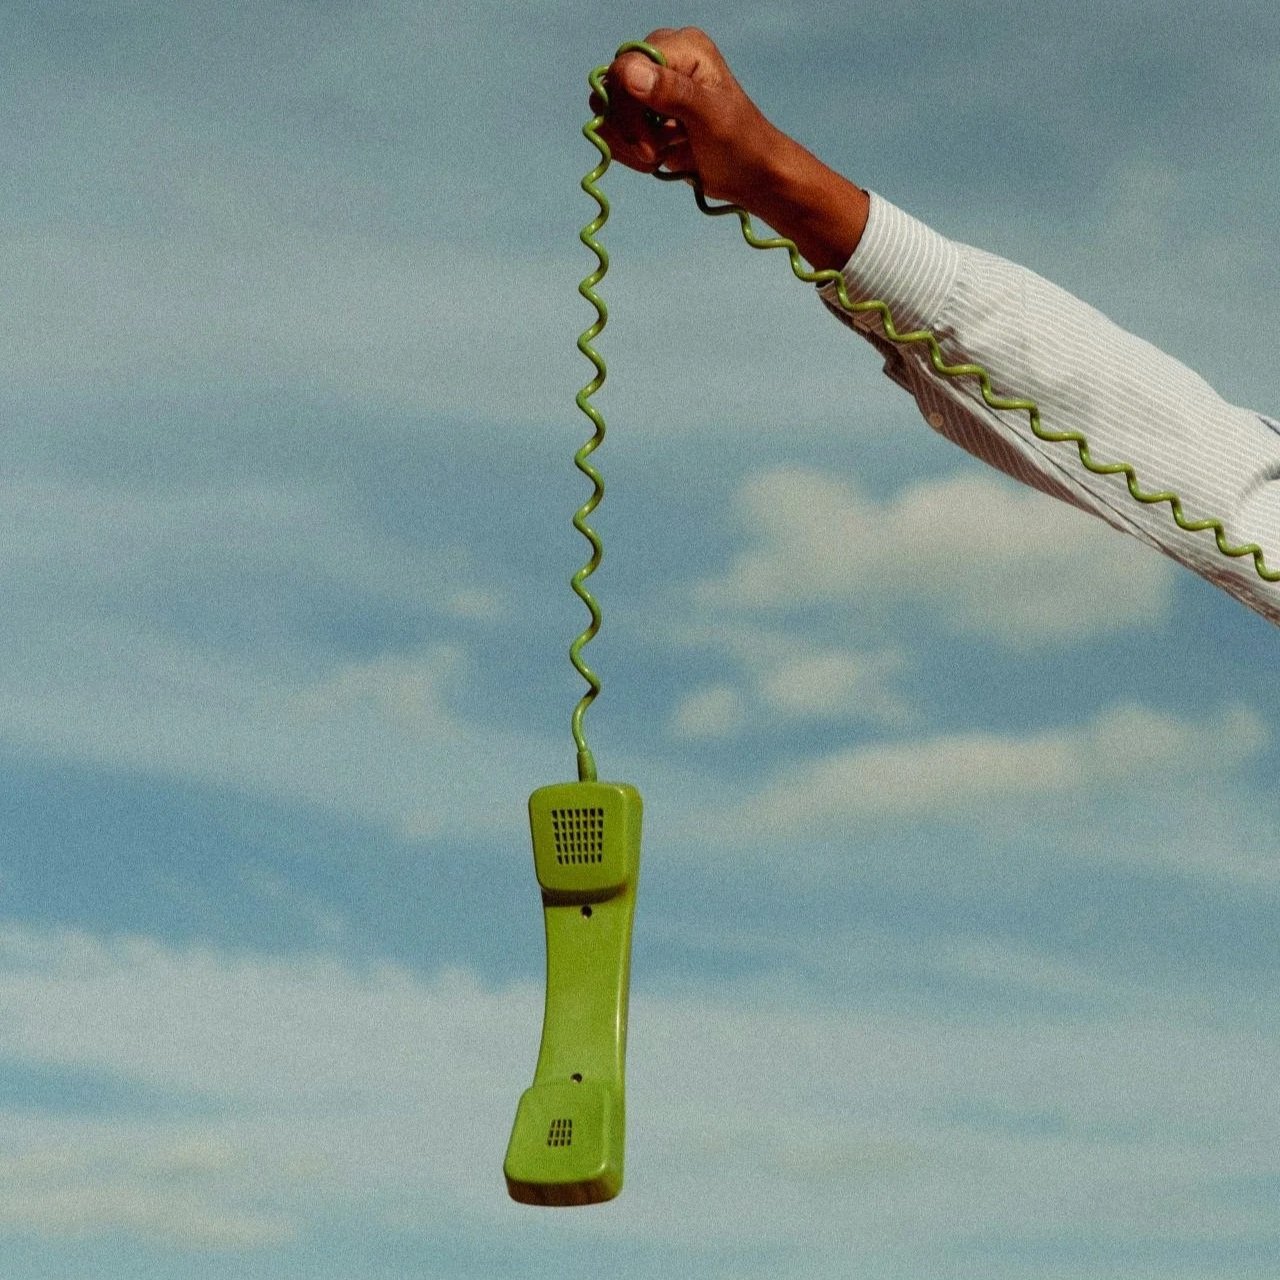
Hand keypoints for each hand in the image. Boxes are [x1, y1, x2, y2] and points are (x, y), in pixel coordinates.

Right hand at [589, 27, 869, 269]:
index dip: (626, 107)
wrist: (751, 175)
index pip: (624, 67)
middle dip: (628, 130)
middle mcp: (663, 62)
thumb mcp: (709, 116)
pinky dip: (630, 153)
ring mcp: (652, 90)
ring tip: (660, 157)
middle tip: (655, 154)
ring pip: (609, 115)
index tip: (648, 144)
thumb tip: (628, 73)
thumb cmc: (740, 143)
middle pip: (612, 91)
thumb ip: (671, 91)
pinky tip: (658, 160)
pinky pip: (616, 132)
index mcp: (681, 48)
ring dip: (630, 145)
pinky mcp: (647, 117)